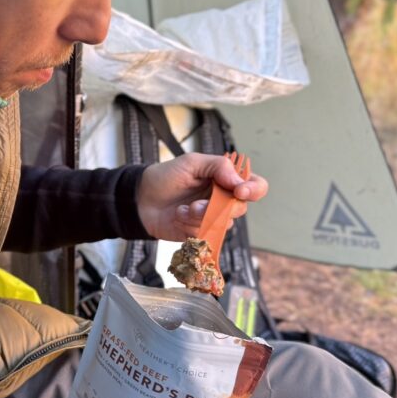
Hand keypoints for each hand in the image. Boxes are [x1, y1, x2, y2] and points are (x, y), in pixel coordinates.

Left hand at [136, 153, 268, 241]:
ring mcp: (213, 218)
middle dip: (218, 207)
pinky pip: (208, 235)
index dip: (254, 190)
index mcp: (226, 180)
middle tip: (197, 204)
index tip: (240, 191)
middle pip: (240, 209)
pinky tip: (179, 217)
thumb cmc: (166, 177)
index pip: (256, 186)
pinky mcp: (200, 233)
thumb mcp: (192, 163)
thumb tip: (240, 182)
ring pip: (223, 224)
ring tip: (182, 209)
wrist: (140, 198)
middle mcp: (224, 200)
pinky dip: (191, 227)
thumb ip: (218, 167)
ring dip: (200, 217)